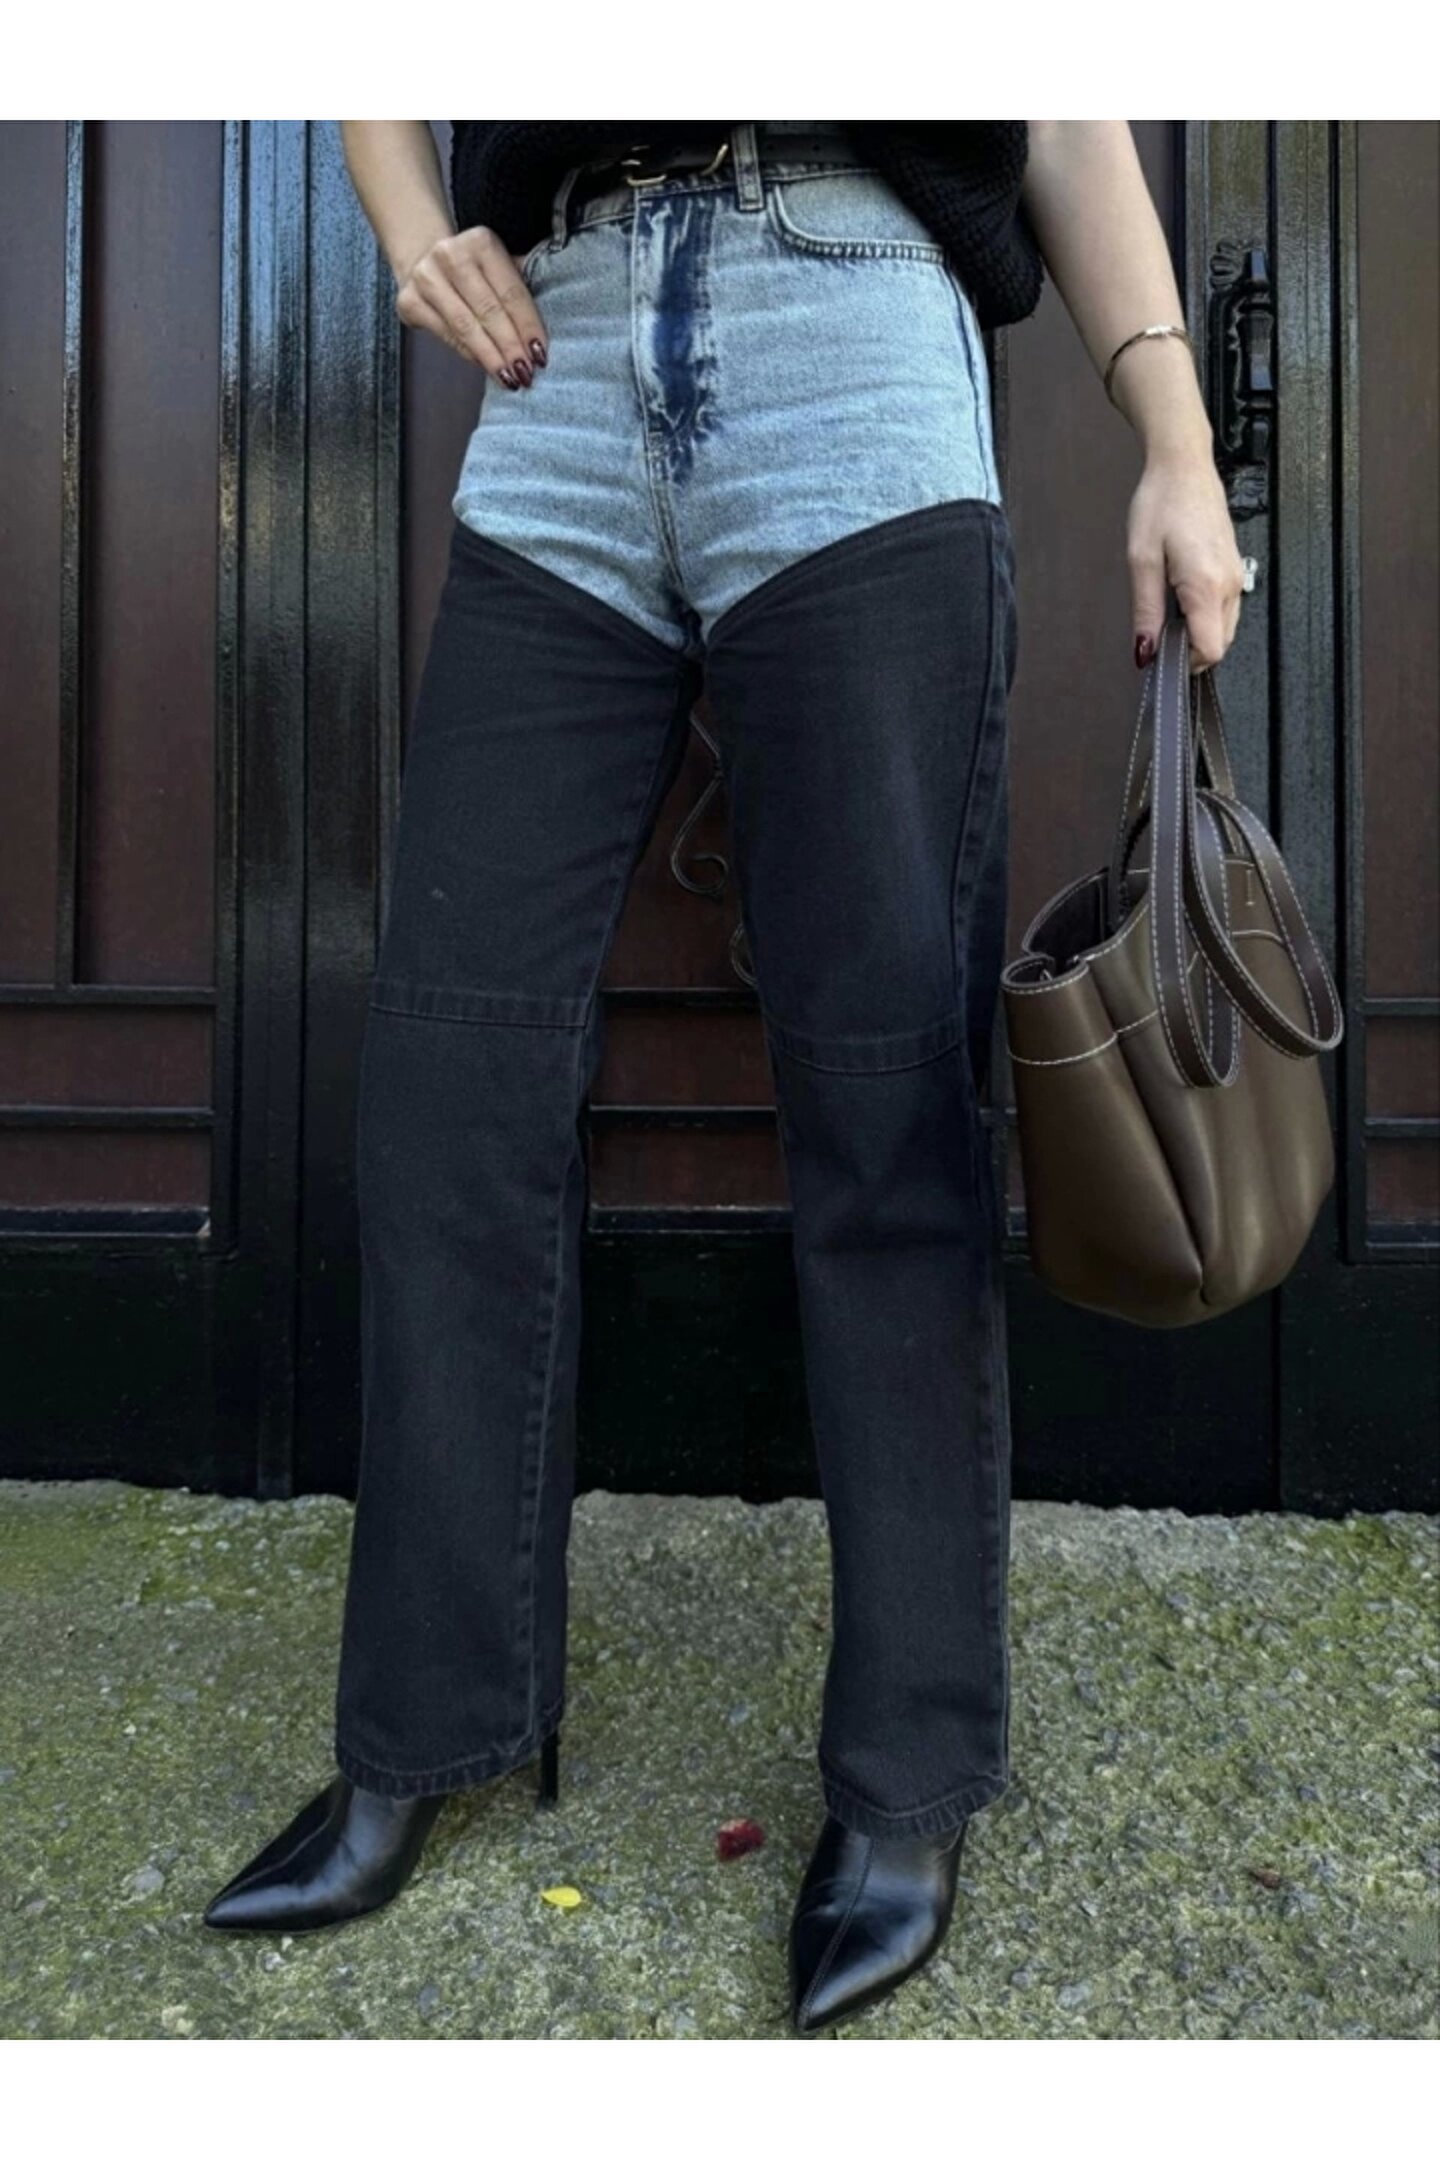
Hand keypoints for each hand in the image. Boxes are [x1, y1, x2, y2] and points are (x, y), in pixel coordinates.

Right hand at [393, 226, 548, 390]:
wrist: (422, 259)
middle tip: (526, 374)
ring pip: (466, 327)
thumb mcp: (499, 265)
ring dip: (491, 357)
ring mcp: (426, 278)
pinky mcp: (409, 301)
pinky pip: (447, 335)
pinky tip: (486, 367)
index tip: (541, 355)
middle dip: (510, 347)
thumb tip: (541, 336)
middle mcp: (450, 255)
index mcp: (481, 243)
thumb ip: (519, 288)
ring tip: (509, 379)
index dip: (527, 326)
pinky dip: (469, 354)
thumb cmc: (474, 270)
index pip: (511, 292)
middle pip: (489, 310)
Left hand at [1126, 449, 1247, 672]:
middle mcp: (1229, 584)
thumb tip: (1145, 652)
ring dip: (1198, 633)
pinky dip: (1206, 616)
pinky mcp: (1235, 568)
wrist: (1184, 467)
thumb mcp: (1141, 561)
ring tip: (1168, 613)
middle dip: (1190, 651)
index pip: (1210, 650)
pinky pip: (1226, 608)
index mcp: (1206, 585)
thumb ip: (1145, 611)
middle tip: (1159, 635)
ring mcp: (1236, 576)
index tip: (1160, 656)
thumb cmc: (1161, 503)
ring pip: (1225, 628)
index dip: (1184, 662)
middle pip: (1221, 645)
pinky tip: (1182, 599)